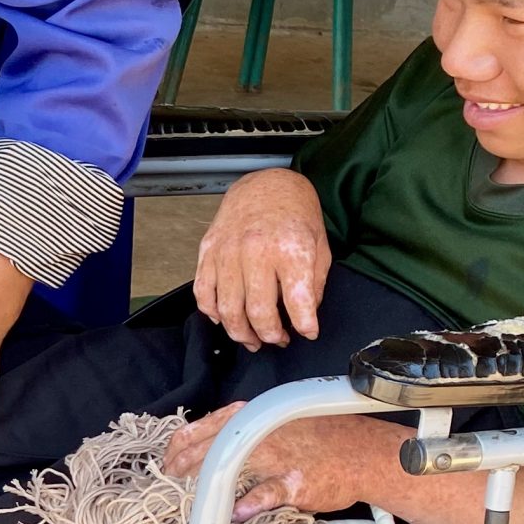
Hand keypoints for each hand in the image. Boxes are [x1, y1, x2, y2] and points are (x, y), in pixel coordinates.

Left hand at [165, 405, 406, 519]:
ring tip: (186, 501)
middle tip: (166, 489)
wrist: (362, 453)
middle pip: (205, 449)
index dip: (175, 450)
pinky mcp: (293, 483)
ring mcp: (276, 458)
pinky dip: (247, 504)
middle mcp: (259, 433)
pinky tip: (232, 513)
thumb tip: (201, 447)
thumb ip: (240, 432)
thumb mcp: (275, 423)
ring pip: (228, 466)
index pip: (198, 429)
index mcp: (251, 417)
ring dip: (203, 485)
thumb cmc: (317, 439)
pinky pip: (265, 493)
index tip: (165, 465)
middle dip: (179, 470)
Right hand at [193, 168, 330, 349]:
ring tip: (252, 339)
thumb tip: (304, 316)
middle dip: (270, 335)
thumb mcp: (319, 245)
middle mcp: (256, 252)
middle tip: (278, 339)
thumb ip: (314, 283)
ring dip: (240, 333)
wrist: (266, 184)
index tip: (308, 333)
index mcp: (290, 249)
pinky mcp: (208, 252)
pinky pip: (203, 294)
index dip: (304, 326)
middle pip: (258, 313)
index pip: (298, 302)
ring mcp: (227, 252)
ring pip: (227, 310)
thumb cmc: (295, 214)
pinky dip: (212, 313)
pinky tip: (226, 319)